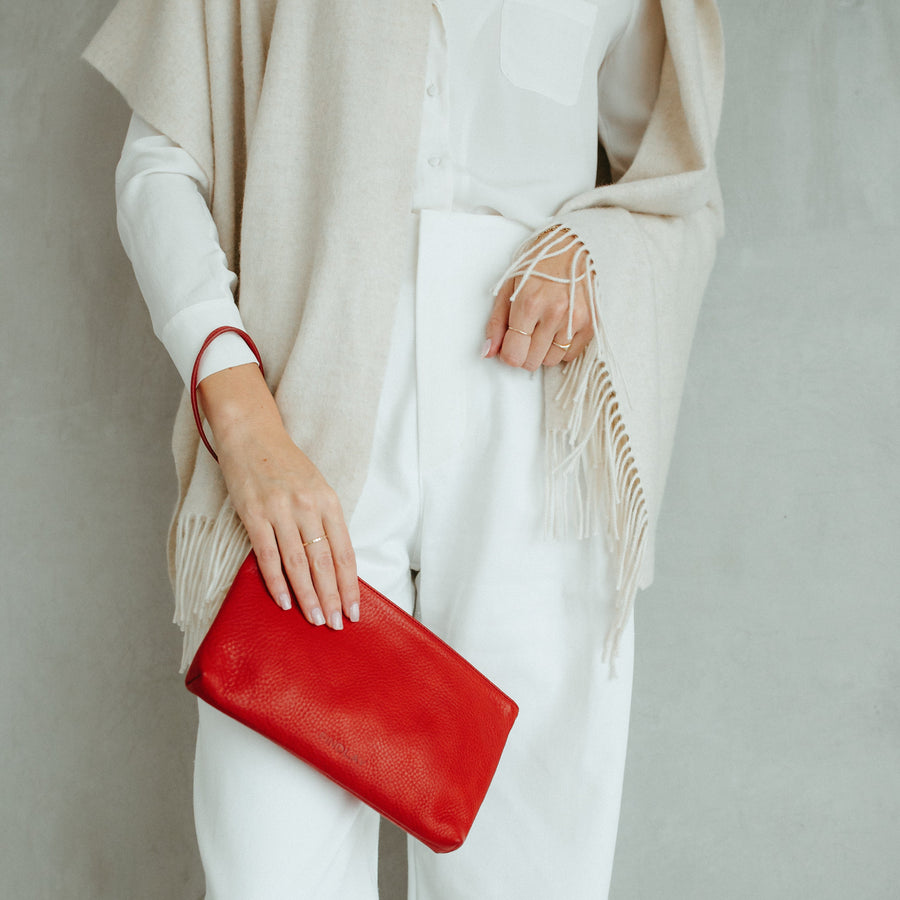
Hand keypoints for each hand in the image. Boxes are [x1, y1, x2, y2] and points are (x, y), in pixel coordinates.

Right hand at [197, 363, 359, 628]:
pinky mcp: (254, 514)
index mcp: (329, 500)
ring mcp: (280, 510)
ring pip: (299, 563)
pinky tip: (284, 601)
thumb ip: (325, 520)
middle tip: (336, 624)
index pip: (344, 551)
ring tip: (315, 619)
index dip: (350, 584)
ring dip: (308, 595)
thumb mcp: (317, 487)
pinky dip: (277, 581)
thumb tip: (334, 564)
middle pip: (325, 561)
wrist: (252, 434)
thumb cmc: (287, 464)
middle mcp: (308, 506)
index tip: (355, 610)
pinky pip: (268, 555)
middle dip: (333, 597)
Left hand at [483, 228, 594, 370]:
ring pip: (550, 361)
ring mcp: (575, 320)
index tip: (510, 343)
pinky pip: (570, 355)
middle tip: (525, 335)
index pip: (513, 354)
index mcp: (529, 303)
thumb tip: (487, 352)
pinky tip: (557, 330)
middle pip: (531, 361)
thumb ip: (496, 322)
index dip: (508, 353)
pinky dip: (561, 348)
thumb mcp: (509, 286)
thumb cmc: (539, 263)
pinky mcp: (590, 323)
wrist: (575, 245)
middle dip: (524, 353)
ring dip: (542, 352)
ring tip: (542, 330)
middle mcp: (554, 313)